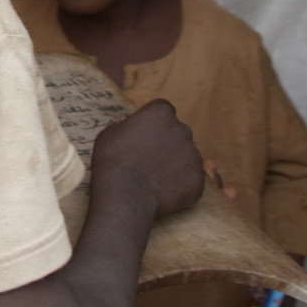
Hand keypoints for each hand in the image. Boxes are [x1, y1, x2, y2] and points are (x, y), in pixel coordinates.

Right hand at [89, 99, 205, 220]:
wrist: (125, 194)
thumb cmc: (113, 160)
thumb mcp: (108, 134)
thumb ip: (122, 126)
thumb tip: (123, 126)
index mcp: (161, 112)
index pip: (162, 111)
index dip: (152, 124)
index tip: (143, 136)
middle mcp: (182, 129)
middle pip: (178, 133)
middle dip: (167, 143)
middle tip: (148, 159)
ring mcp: (193, 155)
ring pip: (187, 157)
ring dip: (175, 165)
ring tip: (154, 179)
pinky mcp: (197, 179)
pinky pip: (191, 180)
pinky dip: (180, 186)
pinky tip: (162, 193)